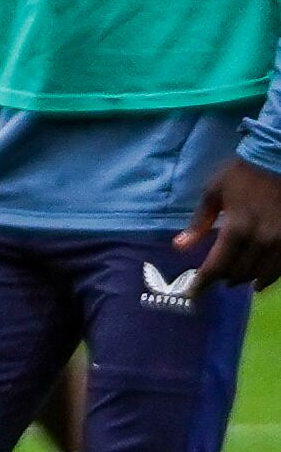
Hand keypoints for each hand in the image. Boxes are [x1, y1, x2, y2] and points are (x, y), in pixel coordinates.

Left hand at [179, 156, 280, 290]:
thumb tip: (180, 247)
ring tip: (237, 282)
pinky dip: (271, 275)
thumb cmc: (243, 173)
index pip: (216, 266)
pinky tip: (263, 279)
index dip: (202, 283)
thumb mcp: (213, 192)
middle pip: (239, 272)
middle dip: (224, 279)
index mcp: (237, 229)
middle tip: (216, 280)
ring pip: (262, 273)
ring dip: (247, 280)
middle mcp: (261, 239)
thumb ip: (199, 223)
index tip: (192, 294)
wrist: (279, 158)